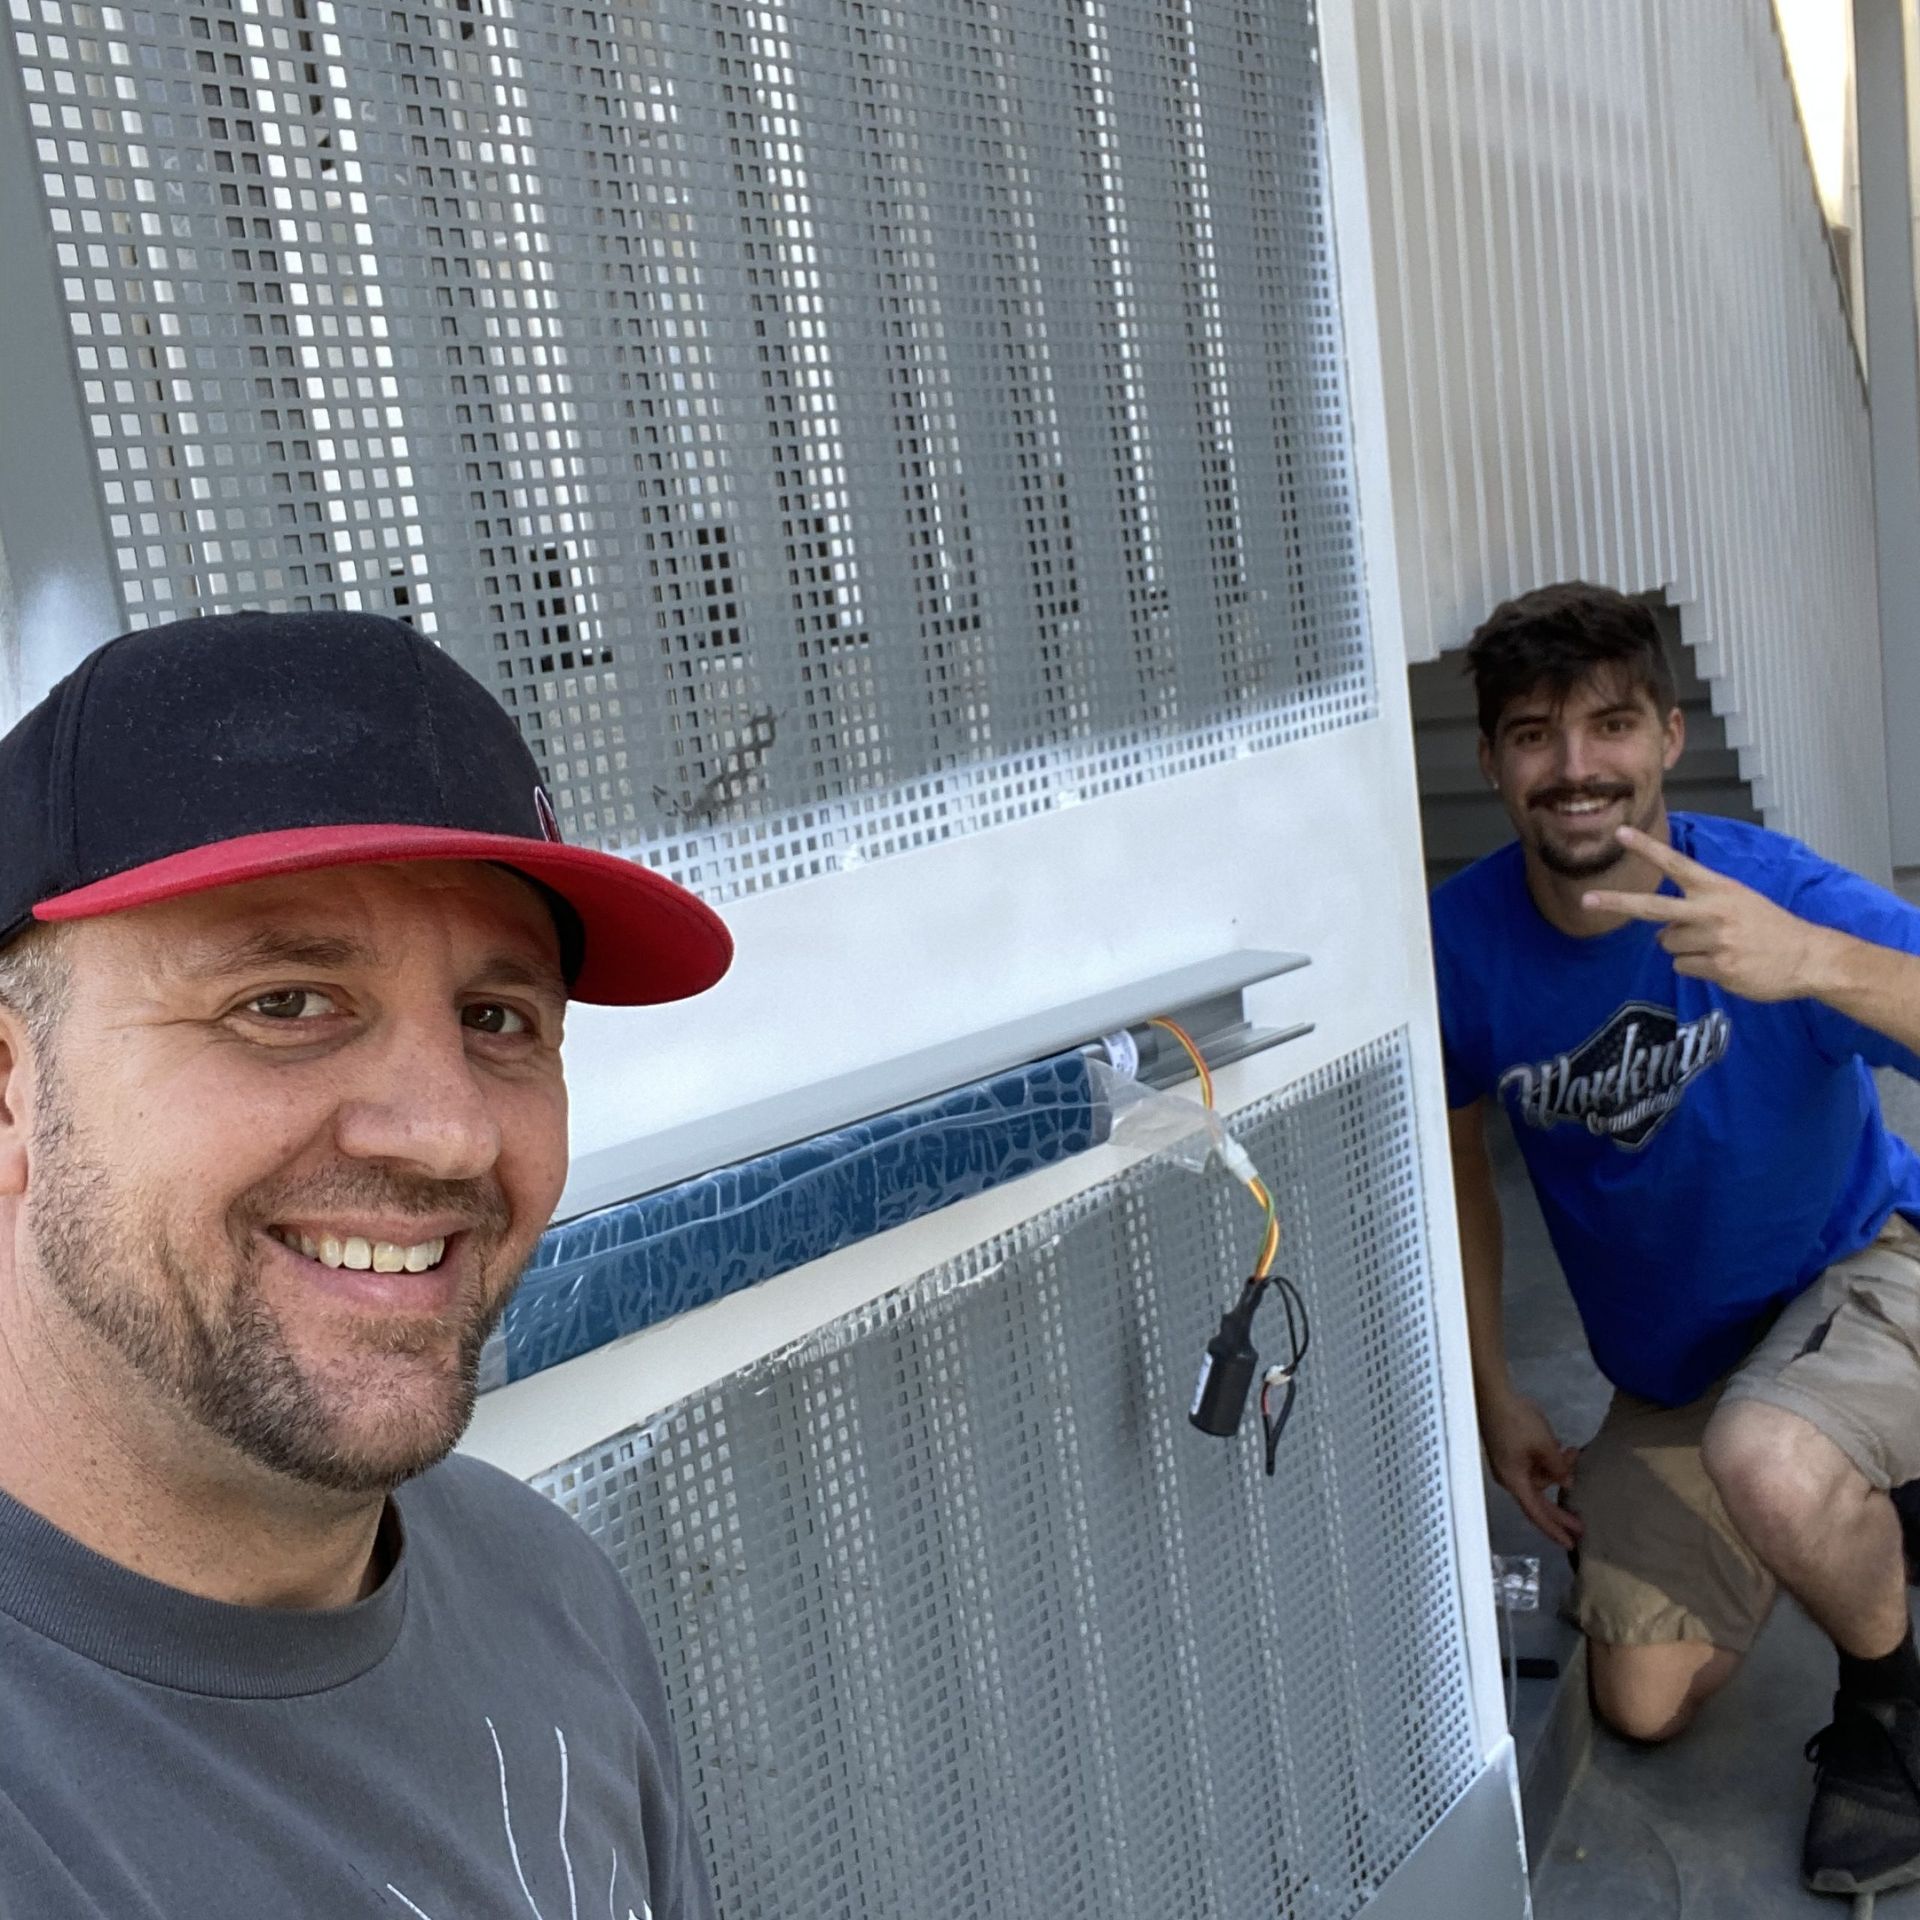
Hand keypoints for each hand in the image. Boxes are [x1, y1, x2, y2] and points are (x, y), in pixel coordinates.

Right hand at [1481, 1391, 1582, 1549]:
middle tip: (1580, 1522)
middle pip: (1537, 1500)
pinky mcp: (1508, 1452)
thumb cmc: (1517, 1422)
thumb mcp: (1545, 1445)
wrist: (1493, 1395)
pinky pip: (1532, 1465)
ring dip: (1556, 1470)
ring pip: (1538, 1478)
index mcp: (1515, 1481)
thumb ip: (1558, 1467)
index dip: (1555, 1529)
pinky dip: (1547, 1461)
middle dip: (1559, 1509)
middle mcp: (1509, 1478)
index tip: (1571, 1544)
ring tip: (1572, 1452)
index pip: (1537, 1513)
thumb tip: (1567, 1482)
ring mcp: (1507, 1464)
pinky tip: (1559, 1448)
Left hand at [1581, 825, 1838, 1001]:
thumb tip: (1663, 927)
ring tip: (1718, 946)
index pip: (1675, 863)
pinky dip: (1697, 967)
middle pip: (1653, 907)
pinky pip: (1683, 967)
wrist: (1808, 955)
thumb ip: (1701, 905)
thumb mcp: (1739, 900)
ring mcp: (1715, 940)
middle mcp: (1712, 911)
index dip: (1646, 848)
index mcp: (1718, 888)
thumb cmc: (1768, 926)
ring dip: (1684, 948)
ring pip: (1668, 944)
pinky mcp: (1718, 967)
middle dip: (1617, 902)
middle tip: (1586, 899)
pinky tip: (1725, 963)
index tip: (1619, 833)